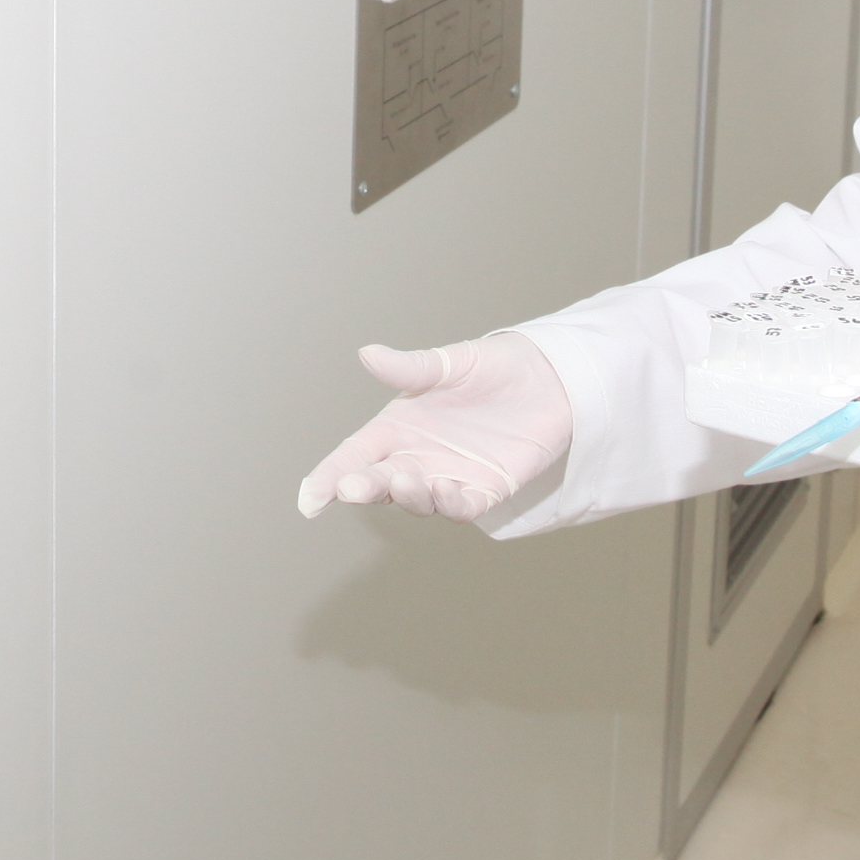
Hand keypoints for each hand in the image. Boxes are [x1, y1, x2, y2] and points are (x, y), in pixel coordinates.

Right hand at [296, 334, 575, 521]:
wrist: (551, 378)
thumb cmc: (495, 367)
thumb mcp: (450, 362)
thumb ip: (410, 368)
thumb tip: (366, 353)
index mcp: (399, 426)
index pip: (355, 456)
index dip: (329, 477)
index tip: (308, 499)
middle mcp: (419, 456)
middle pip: (380, 481)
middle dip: (363, 488)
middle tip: (350, 488)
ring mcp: (451, 476)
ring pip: (419, 499)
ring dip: (407, 495)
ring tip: (402, 479)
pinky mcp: (488, 489)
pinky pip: (465, 505)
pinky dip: (452, 503)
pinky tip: (445, 490)